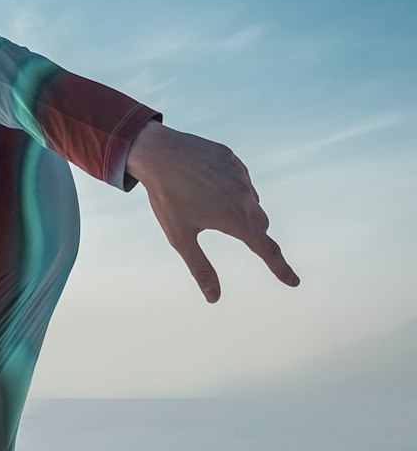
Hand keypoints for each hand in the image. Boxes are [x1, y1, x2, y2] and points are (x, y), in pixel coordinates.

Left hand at [125, 120, 299, 303]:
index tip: (294, 281)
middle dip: (253, 232)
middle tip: (227, 227)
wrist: (156, 151)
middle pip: (261, 224)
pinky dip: (233, 186)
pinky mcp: (231, 157)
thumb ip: (200, 268)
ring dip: (243, 207)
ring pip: (252, 199)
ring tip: (210, 201)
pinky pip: (241, 177)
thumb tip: (213, 298)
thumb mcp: (180, 236)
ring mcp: (239, 173)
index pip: (267, 249)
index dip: (281, 268)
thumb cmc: (166, 196)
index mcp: (234, 218)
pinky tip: (209, 182)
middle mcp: (244, 195)